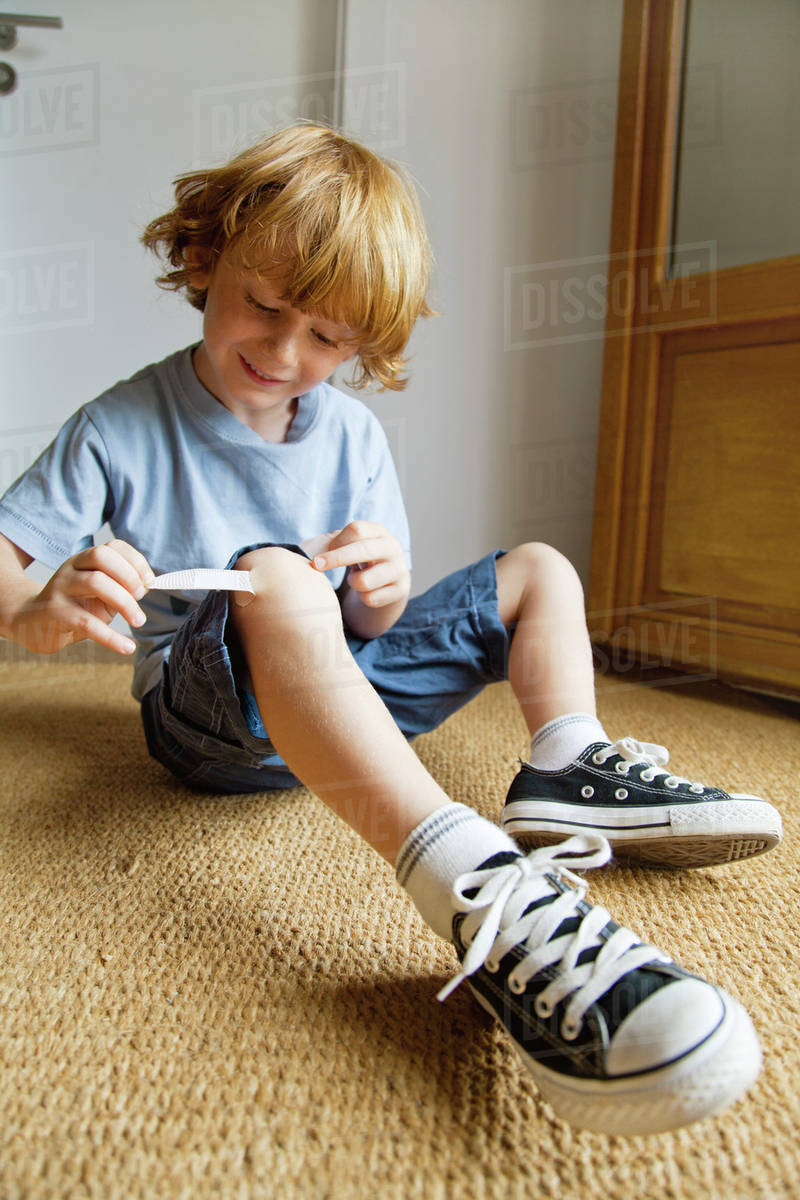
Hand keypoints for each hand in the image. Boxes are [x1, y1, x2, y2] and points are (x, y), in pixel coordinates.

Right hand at [9, 539, 154, 655]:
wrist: (31, 622)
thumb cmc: (74, 606)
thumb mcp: (99, 594)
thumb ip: (120, 588)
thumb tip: (148, 587)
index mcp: (84, 560)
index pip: (112, 546)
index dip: (136, 561)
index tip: (150, 582)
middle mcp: (71, 569)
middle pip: (102, 556)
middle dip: (128, 575)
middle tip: (141, 597)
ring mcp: (60, 588)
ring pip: (95, 582)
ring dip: (125, 602)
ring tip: (138, 620)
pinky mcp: (55, 613)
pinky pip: (87, 623)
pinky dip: (112, 637)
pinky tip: (127, 647)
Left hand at [311, 521, 409, 610]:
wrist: (390, 583)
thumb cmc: (363, 561)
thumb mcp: (352, 547)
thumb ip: (335, 543)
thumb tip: (318, 546)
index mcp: (378, 532)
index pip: (357, 530)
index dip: (336, 541)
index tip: (322, 553)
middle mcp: (392, 547)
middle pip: (364, 549)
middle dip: (336, 558)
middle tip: (316, 565)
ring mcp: (399, 569)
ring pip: (364, 581)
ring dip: (352, 583)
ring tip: (355, 580)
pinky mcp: (401, 590)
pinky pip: (370, 599)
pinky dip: (362, 597)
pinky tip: (366, 592)